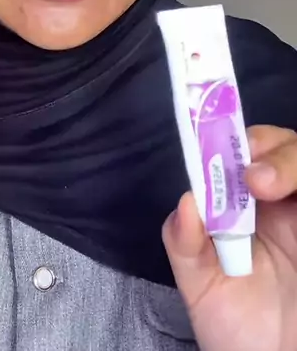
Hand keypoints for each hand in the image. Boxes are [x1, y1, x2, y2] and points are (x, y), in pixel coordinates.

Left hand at [162, 125, 296, 350]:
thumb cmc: (238, 331)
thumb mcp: (200, 286)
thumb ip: (184, 243)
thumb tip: (185, 200)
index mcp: (249, 206)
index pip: (249, 153)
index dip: (237, 138)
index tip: (221, 141)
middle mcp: (285, 206)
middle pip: (290, 149)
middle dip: (274, 149)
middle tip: (255, 176)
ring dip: (291, 162)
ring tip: (267, 183)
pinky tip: (295, 202)